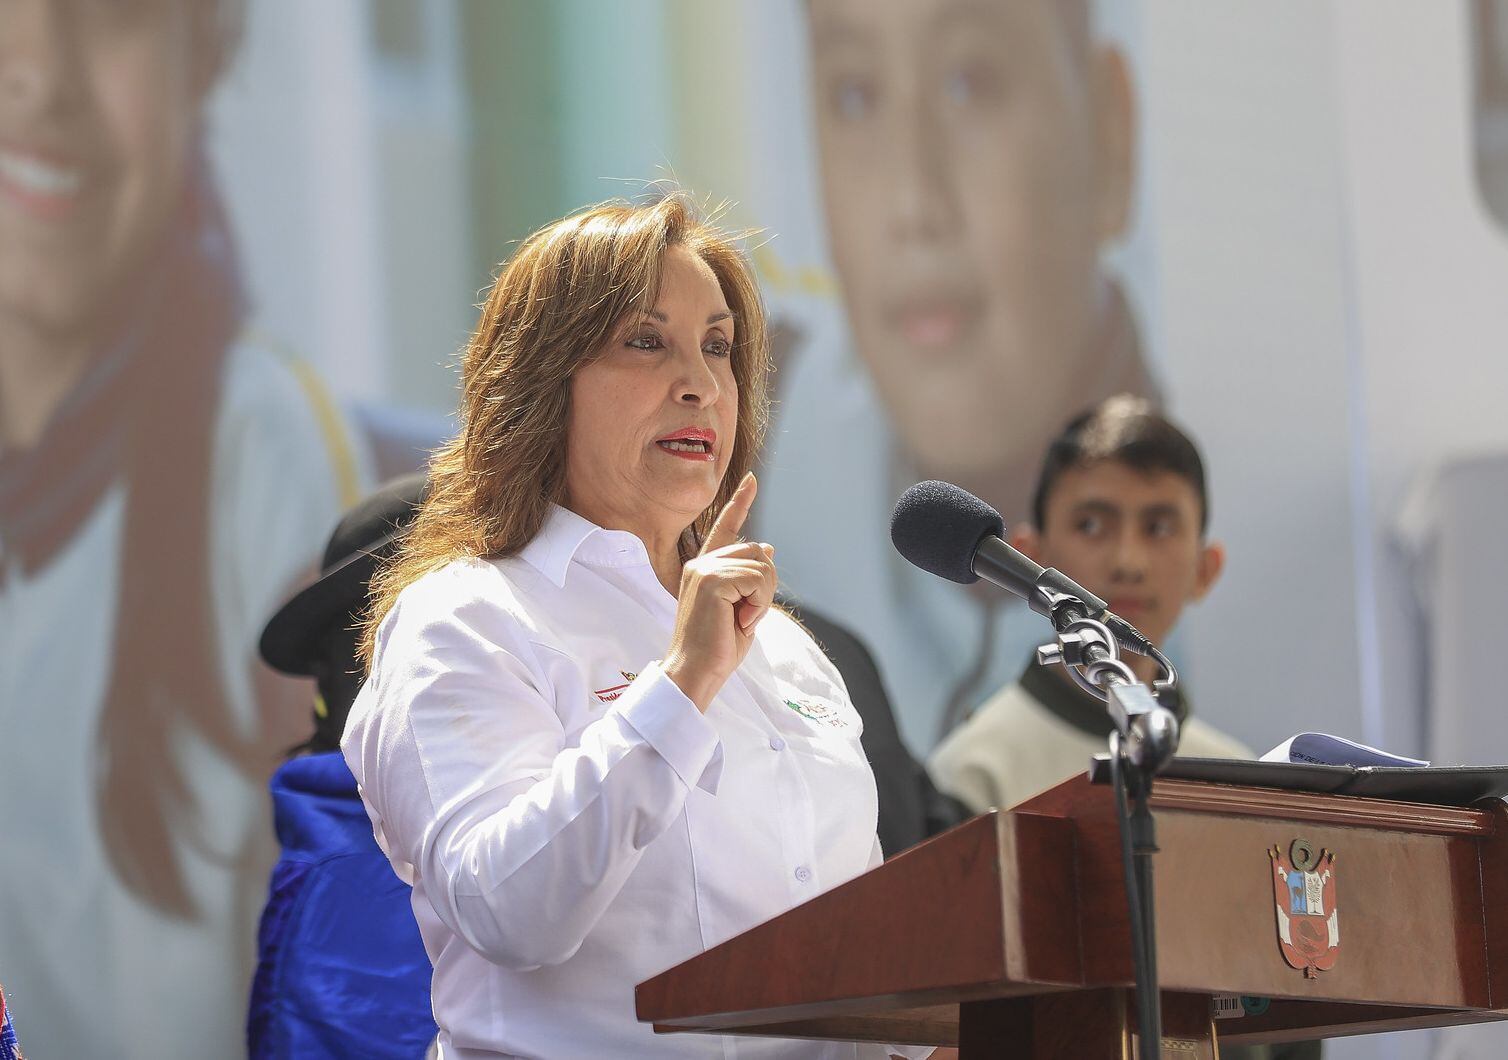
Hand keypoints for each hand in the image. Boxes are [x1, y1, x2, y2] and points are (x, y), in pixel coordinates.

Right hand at [663, 473, 776, 711]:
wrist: (695, 673)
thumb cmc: (716, 648)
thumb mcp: (741, 608)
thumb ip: (750, 578)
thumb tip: (768, 546)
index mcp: (705, 569)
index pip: (725, 529)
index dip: (740, 503)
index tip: (752, 480)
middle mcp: (700, 563)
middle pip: (758, 551)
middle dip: (766, 585)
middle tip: (748, 616)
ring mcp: (703, 569)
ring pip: (762, 566)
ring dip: (763, 599)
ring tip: (742, 621)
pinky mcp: (711, 580)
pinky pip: (757, 579)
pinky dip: (759, 604)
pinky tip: (741, 621)